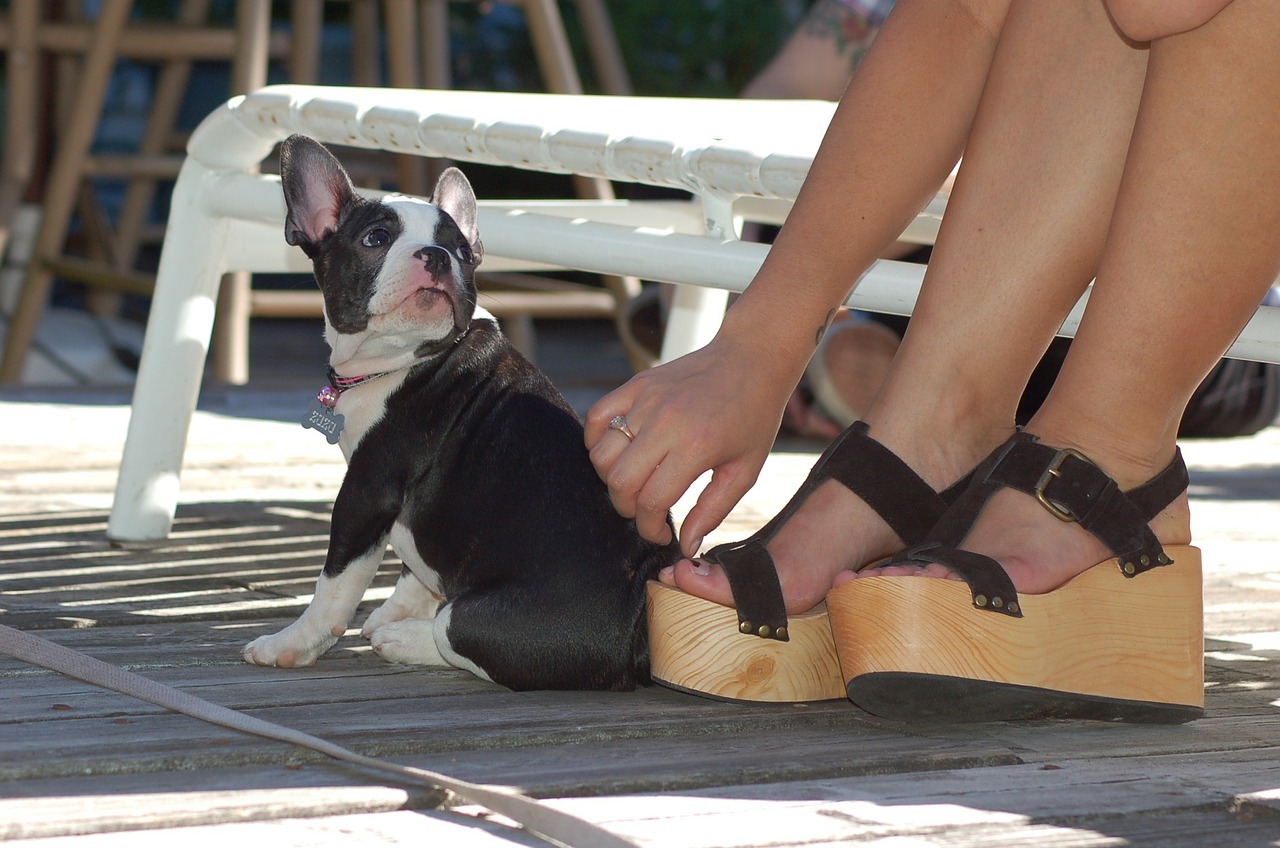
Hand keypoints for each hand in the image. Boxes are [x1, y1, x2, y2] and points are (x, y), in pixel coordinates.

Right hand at [585, 332, 797, 556]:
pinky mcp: (636, 385)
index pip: (650, 501)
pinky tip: (618, 452)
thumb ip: (713, 511)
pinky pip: (596, 418)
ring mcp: (646, 400)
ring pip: (602, 454)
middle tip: (646, 510)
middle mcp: (666, 422)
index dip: (649, 528)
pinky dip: (597, 440)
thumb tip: (686, 545)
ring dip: (611, 478)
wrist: (751, 360)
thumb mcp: (745, 471)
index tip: (661, 533)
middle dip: (627, 508)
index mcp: (696, 447)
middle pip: (618, 481)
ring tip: (635, 482)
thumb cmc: (753, 417)